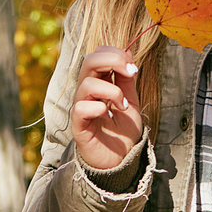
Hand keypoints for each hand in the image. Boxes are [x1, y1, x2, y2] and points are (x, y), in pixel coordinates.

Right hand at [71, 47, 144, 171]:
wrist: (120, 158)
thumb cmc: (122, 130)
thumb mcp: (130, 100)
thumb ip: (126, 79)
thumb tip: (128, 53)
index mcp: (99, 83)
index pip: (97, 55)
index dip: (115, 54)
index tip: (133, 67)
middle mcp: (87, 92)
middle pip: (89, 61)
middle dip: (112, 60)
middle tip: (131, 72)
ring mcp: (81, 107)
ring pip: (87, 84)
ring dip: (112, 91)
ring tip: (123, 106)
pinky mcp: (79, 125)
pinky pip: (81, 108)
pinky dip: (98, 108)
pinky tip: (108, 116)